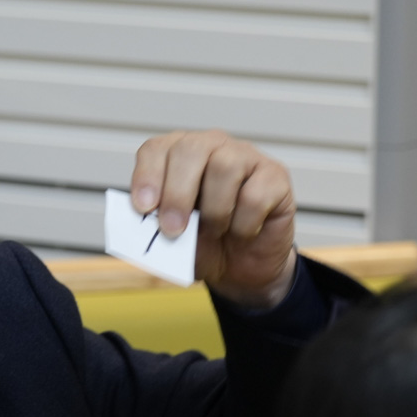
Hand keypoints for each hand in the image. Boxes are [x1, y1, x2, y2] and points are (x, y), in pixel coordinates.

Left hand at [130, 130, 295, 308]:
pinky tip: (243, 232)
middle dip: (177, 194)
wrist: (241, 270)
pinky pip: (255, 195)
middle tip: (173, 230)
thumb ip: (155, 226)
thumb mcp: (171, 240)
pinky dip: (244, 224)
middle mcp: (212, 147)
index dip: (147, 176)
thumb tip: (141, 222)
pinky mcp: (275, 176)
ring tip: (215, 231)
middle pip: (191, 150)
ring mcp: (246, 157)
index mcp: (178, 156)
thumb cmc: (204, 245)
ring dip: (215, 211)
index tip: (143, 208)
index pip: (157, 149)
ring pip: (225, 167)